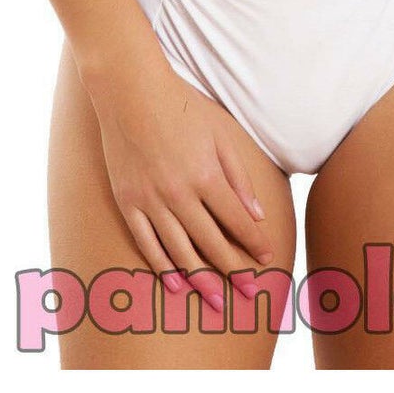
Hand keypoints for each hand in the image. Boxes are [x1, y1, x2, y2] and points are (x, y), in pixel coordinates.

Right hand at [93, 67, 275, 312]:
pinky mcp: (127, 201)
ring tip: (217, 301)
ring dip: (201, 280)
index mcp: (205, 176)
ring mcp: (150, 200)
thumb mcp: (219, 134)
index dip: (254, 244)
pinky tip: (176, 283)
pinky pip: (146, 243)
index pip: (237, 222)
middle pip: (211, 244)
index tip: (266, 260)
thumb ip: (238, 177)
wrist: (130, 91)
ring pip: (179, 252)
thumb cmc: (180, 106)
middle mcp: (178, 194)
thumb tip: (256, 215)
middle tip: (251, 294)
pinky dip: (162, 266)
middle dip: (234, 271)